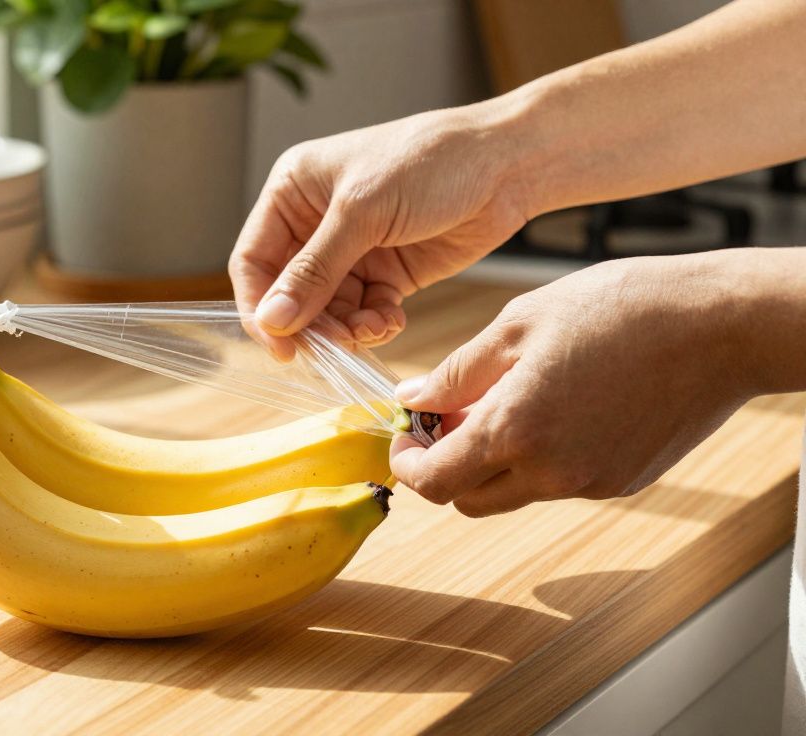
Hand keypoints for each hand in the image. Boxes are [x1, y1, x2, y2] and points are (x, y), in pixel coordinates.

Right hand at [229, 103, 532, 357]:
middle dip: (311, 323)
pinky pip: (363, 312)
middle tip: (336, 347)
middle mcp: (314, 222)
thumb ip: (314, 270)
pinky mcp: (386, 271)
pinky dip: (373, 323)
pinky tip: (392, 319)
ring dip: (346, 328)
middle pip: (289, 293)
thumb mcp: (363, 212)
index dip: (262, 306)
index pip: (254, 260)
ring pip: (327, 310)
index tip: (281, 346)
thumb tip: (272, 321)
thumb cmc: (431, 161)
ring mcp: (351, 249)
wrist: (508, 164)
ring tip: (374, 328)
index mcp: (293, 191)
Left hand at [388, 254, 757, 516]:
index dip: (407, 463)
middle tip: (449, 416)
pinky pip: (559, 483)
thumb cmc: (620, 309)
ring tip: (508, 399)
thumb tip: (411, 398)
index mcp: (514, 431)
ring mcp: (590, 483)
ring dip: (493, 461)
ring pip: (514, 492)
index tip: (407, 433)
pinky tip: (559, 406)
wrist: (721, 325)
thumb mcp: (519, 324)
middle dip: (445, 466)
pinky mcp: (622, 482)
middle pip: (467, 499)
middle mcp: (550, 472)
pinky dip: (540, 458)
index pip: (433, 483)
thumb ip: (457, 372)